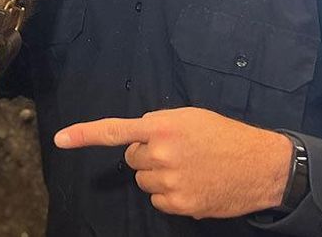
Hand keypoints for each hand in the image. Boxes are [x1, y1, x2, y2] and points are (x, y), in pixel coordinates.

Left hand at [55, 107, 291, 218]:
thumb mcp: (190, 117)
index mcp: (161, 126)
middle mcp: (161, 154)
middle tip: (177, 151)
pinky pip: (157, 200)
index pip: (115, 131)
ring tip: (189, 167)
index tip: (60, 139)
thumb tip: (138, 136)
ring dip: (158, 176)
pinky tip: (193, 184)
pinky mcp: (180, 204)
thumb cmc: (225, 136)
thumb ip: (159, 123)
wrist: (261, 166)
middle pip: (131, 159)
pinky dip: (170, 195)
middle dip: (147, 155)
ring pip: (143, 181)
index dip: (84, 135)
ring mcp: (170, 182)